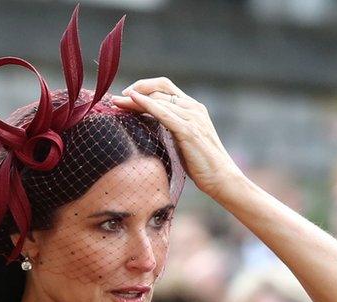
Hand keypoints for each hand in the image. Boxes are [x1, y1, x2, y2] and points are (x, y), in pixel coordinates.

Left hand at [112, 78, 245, 202]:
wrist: (221, 178)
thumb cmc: (200, 164)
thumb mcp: (182, 140)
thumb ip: (170, 128)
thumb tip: (148, 126)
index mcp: (193, 108)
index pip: (164, 88)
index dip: (143, 88)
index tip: (126, 96)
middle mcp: (193, 108)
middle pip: (159, 90)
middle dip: (135, 91)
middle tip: (115, 99)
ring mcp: (192, 117)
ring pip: (159, 100)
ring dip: (134, 99)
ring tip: (116, 102)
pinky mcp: (189, 130)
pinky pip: (164, 113)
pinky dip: (147, 104)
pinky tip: (133, 100)